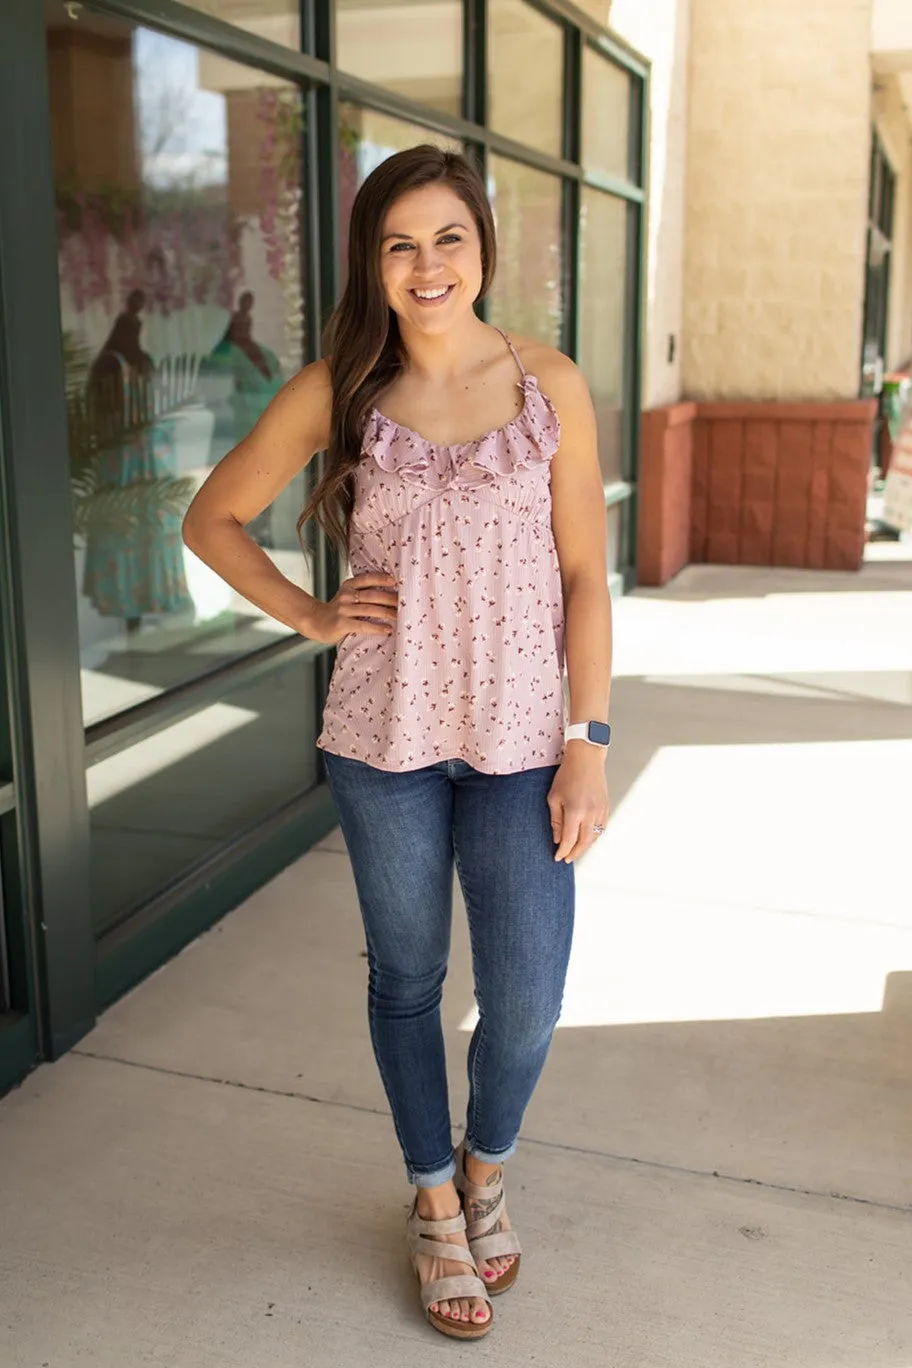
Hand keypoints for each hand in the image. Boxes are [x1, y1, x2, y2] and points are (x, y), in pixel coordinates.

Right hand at [306, 572, 397, 644]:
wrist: (315, 621)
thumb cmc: (338, 610)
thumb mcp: (347, 595)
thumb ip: (362, 592)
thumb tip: (391, 592)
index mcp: (349, 586)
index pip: (367, 579)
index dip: (382, 579)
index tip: (396, 581)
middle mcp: (346, 595)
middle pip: (372, 595)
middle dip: (390, 599)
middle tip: (405, 603)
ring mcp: (343, 609)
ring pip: (369, 610)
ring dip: (387, 613)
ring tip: (400, 617)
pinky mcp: (342, 624)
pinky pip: (363, 625)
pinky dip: (377, 627)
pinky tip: (387, 629)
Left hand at [547, 743, 609, 862]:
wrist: (586, 758)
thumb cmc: (567, 775)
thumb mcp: (554, 797)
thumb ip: (555, 820)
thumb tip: (557, 839)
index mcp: (575, 811)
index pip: (569, 839)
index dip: (563, 851)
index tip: (557, 858)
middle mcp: (590, 813)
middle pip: (584, 843)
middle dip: (575, 853)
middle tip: (567, 859)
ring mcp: (600, 811)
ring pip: (595, 837)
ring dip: (585, 847)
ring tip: (576, 850)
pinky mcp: (606, 807)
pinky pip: (602, 828)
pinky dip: (594, 836)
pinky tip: (587, 838)